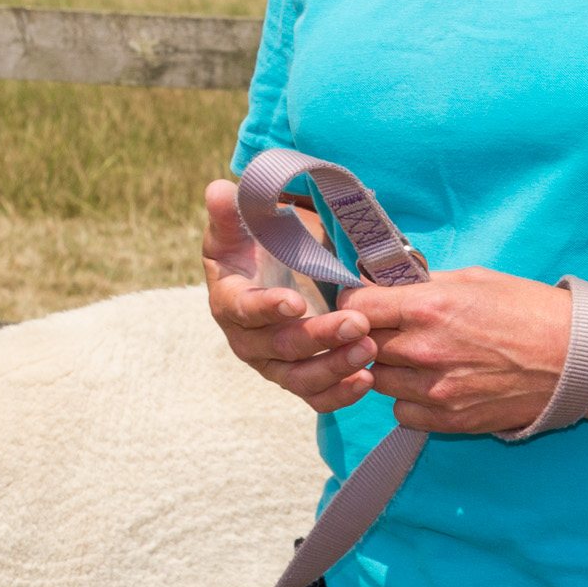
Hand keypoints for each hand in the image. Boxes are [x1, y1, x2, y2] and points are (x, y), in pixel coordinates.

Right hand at [201, 179, 377, 413]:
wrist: (271, 271)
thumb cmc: (254, 245)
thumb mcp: (240, 224)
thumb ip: (229, 211)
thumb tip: (218, 191)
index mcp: (229, 301)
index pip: (244, 310)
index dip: (267, 307)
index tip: (296, 302)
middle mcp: (248, 339)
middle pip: (281, 347)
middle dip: (319, 337)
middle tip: (356, 323)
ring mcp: (273, 363)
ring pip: (300, 377)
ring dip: (335, 367)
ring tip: (369, 350)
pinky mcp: (297, 377)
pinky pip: (315, 395)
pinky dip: (340, 393)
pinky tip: (366, 380)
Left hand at [346, 268, 573, 434]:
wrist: (577, 358)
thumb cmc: (530, 310)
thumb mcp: (475, 279)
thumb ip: (425, 283)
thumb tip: (388, 282)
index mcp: (428, 306)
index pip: (356, 305)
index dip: (353, 301)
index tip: (361, 301)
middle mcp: (424, 350)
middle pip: (361, 344)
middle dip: (369, 333)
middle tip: (389, 327)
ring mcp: (435, 390)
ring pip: (377, 381)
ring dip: (386, 367)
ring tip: (414, 356)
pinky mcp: (449, 420)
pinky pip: (401, 412)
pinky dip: (407, 399)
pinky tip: (430, 384)